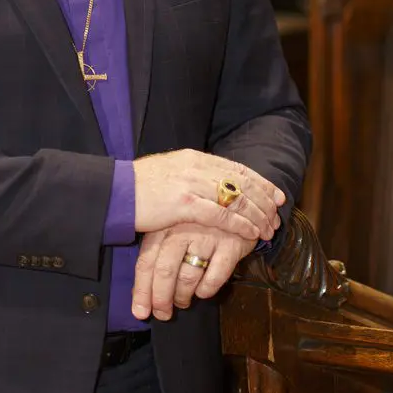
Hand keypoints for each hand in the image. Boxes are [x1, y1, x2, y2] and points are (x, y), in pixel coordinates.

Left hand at [131, 224, 256, 321]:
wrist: (234, 197)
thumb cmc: (195, 218)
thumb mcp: (171, 226)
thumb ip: (156, 255)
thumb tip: (140, 294)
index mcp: (163, 225)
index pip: (147, 261)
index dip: (142, 290)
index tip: (140, 312)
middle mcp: (182, 229)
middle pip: (165, 271)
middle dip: (161, 299)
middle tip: (162, 314)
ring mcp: (207, 236)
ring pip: (188, 276)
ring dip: (183, 296)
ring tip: (182, 302)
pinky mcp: (230, 244)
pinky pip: (216, 276)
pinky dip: (207, 290)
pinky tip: (202, 292)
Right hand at [133, 149, 283, 241]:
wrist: (114, 192)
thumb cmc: (138, 187)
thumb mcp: (169, 172)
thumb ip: (191, 175)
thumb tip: (211, 184)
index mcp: (194, 157)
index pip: (237, 168)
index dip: (260, 182)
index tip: (277, 194)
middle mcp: (196, 166)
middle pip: (242, 183)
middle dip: (264, 201)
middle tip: (278, 216)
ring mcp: (191, 184)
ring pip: (237, 199)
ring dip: (257, 216)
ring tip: (269, 230)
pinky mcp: (185, 204)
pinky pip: (222, 215)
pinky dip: (241, 225)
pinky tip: (251, 234)